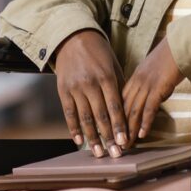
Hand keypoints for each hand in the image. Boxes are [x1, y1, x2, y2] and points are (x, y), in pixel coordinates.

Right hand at [53, 30, 128, 157]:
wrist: (72, 37)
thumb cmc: (98, 51)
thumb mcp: (113, 65)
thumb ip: (119, 86)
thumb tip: (127, 109)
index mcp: (106, 77)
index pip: (114, 106)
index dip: (119, 126)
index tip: (124, 141)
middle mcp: (90, 84)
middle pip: (100, 116)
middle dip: (108, 137)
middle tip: (115, 154)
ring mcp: (75, 88)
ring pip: (84, 118)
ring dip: (92, 138)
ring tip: (99, 152)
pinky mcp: (63, 90)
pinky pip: (69, 113)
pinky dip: (74, 128)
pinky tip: (79, 141)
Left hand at [122, 39, 183, 143]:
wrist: (179, 47)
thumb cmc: (169, 58)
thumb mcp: (152, 72)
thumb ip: (148, 86)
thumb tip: (150, 101)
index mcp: (134, 79)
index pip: (120, 102)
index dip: (115, 118)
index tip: (112, 131)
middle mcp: (137, 83)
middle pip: (124, 109)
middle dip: (119, 129)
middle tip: (115, 144)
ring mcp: (146, 85)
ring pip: (133, 111)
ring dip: (129, 130)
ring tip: (126, 145)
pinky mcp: (158, 88)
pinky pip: (149, 108)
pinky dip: (145, 122)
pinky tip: (142, 134)